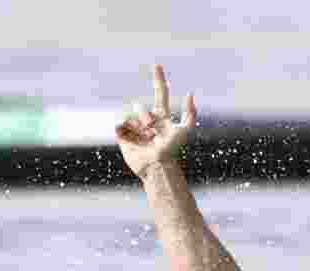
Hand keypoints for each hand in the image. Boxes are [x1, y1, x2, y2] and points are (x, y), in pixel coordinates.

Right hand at [115, 64, 196, 179]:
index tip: (157, 64)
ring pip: (130, 115)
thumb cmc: (171, 150)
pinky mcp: (124, 135)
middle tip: (150, 128)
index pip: (160, 93)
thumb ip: (190, 114)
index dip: (159, 79)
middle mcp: (148, 119)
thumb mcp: (184, 131)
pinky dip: (124, 128)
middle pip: (142, 107)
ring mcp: (136, 127)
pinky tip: (130, 137)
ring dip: (136, 125)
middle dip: (144, 116)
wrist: (156, 166)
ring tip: (143, 137)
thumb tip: (190, 93)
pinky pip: (119, 124)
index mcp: (162, 116)